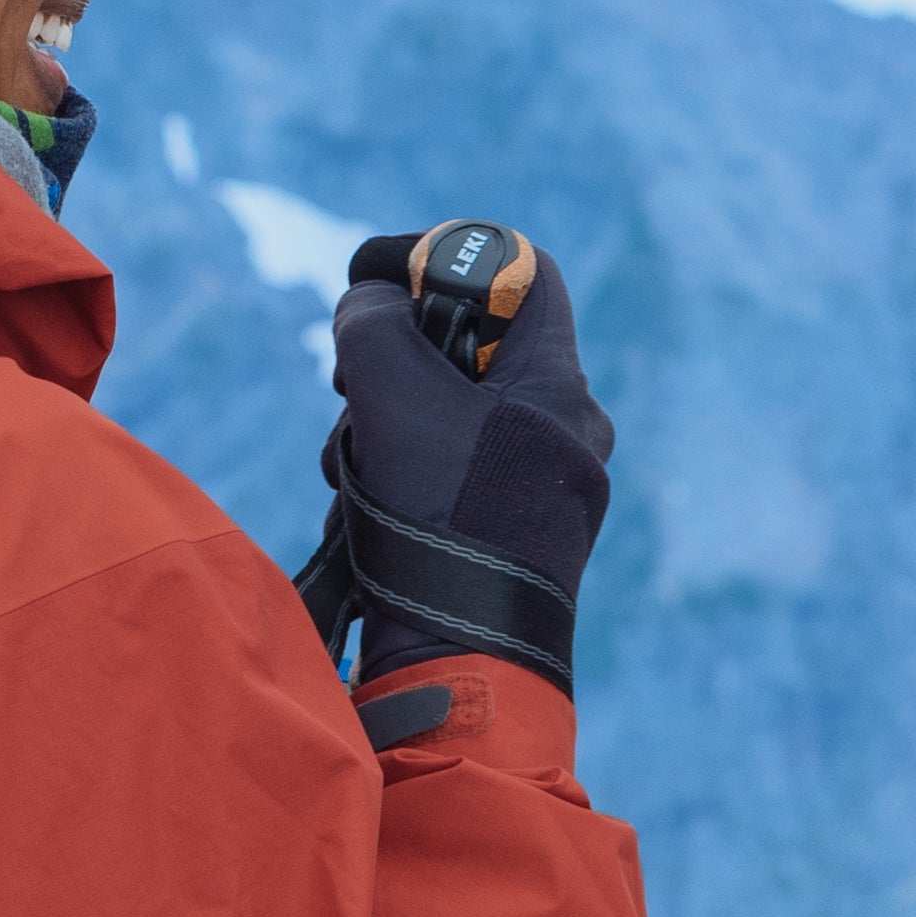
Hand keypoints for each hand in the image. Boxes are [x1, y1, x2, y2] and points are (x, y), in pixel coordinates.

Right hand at [303, 233, 616, 691]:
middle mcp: (565, 432)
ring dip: (382, 427)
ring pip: (448, 414)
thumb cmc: (437, 520)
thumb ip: (377, 323)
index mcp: (559, 387)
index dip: (444, 254)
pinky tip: (360, 513)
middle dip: (394, 360)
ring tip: (352, 470)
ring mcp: (540, 488)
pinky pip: (447, 472)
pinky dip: (394, 477)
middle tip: (350, 388)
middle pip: (471, 347)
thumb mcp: (392, 393)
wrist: (456, 662)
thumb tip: (372, 303)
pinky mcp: (508, 536)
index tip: (375, 275)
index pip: (522, 271)